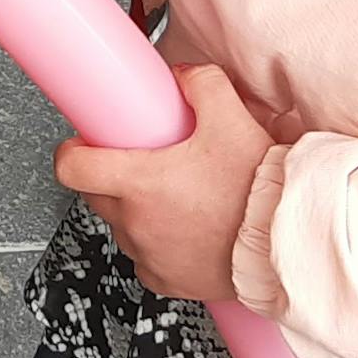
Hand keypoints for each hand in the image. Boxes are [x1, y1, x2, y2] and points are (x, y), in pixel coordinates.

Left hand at [51, 64, 275, 303]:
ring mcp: (149, 256)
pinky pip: (146, 260)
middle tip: (141, 164)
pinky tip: (183, 229)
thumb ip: (202, 85)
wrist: (286, 243)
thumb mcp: (231, 120)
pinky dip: (157, 245)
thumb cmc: (258, 192)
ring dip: (136, 212)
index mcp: (138, 184)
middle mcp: (136, 223)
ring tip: (173, 197)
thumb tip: (184, 75)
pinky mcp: (167, 282)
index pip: (71, 168)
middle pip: (94, 195)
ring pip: (122, 227)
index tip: (82, 146)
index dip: (72, 152)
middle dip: (109, 177)